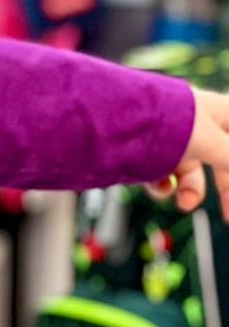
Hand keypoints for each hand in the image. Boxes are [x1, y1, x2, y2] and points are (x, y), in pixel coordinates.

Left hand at [152, 87, 228, 212]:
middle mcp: (192, 124)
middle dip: (225, 186)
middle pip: (220, 156)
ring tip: (186, 204)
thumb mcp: (210, 143)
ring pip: (188, 169)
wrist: (109, 124)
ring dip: (191, 190)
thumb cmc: (166, 125)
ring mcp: (168, 139)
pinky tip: (161, 189)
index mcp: (213, 111)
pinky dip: (163, 186)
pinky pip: (160, 173)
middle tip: (228, 216)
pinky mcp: (144, 152)